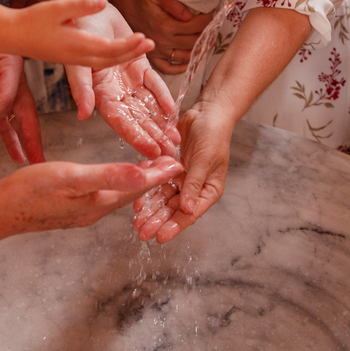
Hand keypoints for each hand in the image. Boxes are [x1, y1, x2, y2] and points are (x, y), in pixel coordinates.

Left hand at [0, 36, 43, 163]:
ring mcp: (5, 84)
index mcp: (11, 62)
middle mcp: (13, 75)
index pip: (6, 94)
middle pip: (26, 108)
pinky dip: (9, 132)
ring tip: (30, 161)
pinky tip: (15, 151)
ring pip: (18, 114)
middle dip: (32, 135)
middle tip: (38, 160)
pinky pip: (4, 114)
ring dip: (23, 138)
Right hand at [0, 156, 183, 234]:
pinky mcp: (71, 210)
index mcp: (99, 202)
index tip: (179, 162)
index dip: (160, 174)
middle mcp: (95, 211)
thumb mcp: (71, 177)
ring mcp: (82, 213)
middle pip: (133, 194)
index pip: (139, 187)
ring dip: (136, 183)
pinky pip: (104, 197)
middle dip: (153, 179)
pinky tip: (113, 179)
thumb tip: (143, 175)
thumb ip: (108, 176)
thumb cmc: (30, 191)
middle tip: (171, 163)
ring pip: (119, 196)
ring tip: (149, 170)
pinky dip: (117, 185)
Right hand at [7, 0, 152, 66]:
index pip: (109, 49)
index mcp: (76, 45)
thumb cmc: (32, 20)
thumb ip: (81, 5)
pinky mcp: (71, 59)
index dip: (129, 45)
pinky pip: (97, 62)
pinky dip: (112, 58)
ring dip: (124, 56)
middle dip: (132, 52)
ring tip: (142, 48)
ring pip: (105, 63)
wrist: (12, 35)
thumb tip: (103, 1)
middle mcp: (77, 56)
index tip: (144, 38)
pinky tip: (122, 52)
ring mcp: (74, 60)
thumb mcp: (57, 7)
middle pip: (111, 59)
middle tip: (150, 44)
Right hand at [67, 3, 179, 158]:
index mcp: (99, 94)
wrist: (88, 7)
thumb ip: (82, 89)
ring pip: (147, 106)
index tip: (152, 153)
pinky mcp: (139, 64)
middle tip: (170, 153)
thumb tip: (83, 115)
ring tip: (175, 140)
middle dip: (153, 136)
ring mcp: (128, 79)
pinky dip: (162, 96)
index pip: (120, 121)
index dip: (136, 137)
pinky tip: (173, 111)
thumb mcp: (77, 62)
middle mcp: (114, 91)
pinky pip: (153, 84)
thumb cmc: (78, 34)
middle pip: (137, 118)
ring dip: (160, 122)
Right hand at [99, 0, 212, 73]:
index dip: (207, 20)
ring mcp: (156, 51)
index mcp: (165, 26)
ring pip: (185, 57)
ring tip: (206, 41)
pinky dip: (181, 67)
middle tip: (212, 27)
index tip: (212, 13)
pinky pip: (169, 68)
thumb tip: (190, 16)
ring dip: (199, 50)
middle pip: (193, 42)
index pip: (195, 27)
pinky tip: (189, 59)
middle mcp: (162, 42)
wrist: (119, 5)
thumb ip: (174, 5)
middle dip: (206, 34)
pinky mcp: (151, 56)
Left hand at [132, 99, 232, 241]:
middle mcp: (194, 188)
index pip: (190, 213)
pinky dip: (147, 188)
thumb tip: (188, 210)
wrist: (207, 112)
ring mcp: (181, 178)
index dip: (174, 226)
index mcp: (208, 190)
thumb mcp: (205, 160)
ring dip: (150, 208)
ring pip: (163, 198)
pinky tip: (135, 197)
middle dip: (158, 220)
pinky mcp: (170, 168)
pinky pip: (156, 181)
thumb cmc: (214, 135)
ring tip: (135, 220)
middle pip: (174, 209)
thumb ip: (194, 184)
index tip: (159, 237)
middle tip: (141, 232)